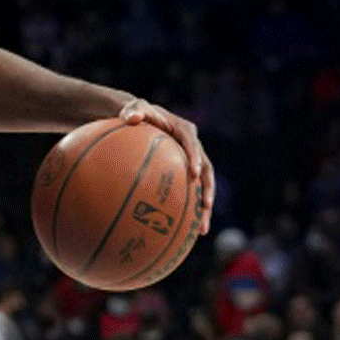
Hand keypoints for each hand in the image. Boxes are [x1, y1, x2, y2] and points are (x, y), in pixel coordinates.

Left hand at [119, 98, 214, 233]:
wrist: (136, 119)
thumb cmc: (134, 113)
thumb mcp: (132, 108)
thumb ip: (133, 111)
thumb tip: (132, 117)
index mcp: (184, 130)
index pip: (193, 144)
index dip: (196, 158)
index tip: (194, 174)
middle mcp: (191, 146)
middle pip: (206, 170)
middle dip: (207, 190)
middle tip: (205, 206)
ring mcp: (189, 161)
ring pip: (201, 186)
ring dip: (203, 207)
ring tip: (201, 229)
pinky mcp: (183, 172)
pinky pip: (187, 192)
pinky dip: (187, 210)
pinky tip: (181, 231)